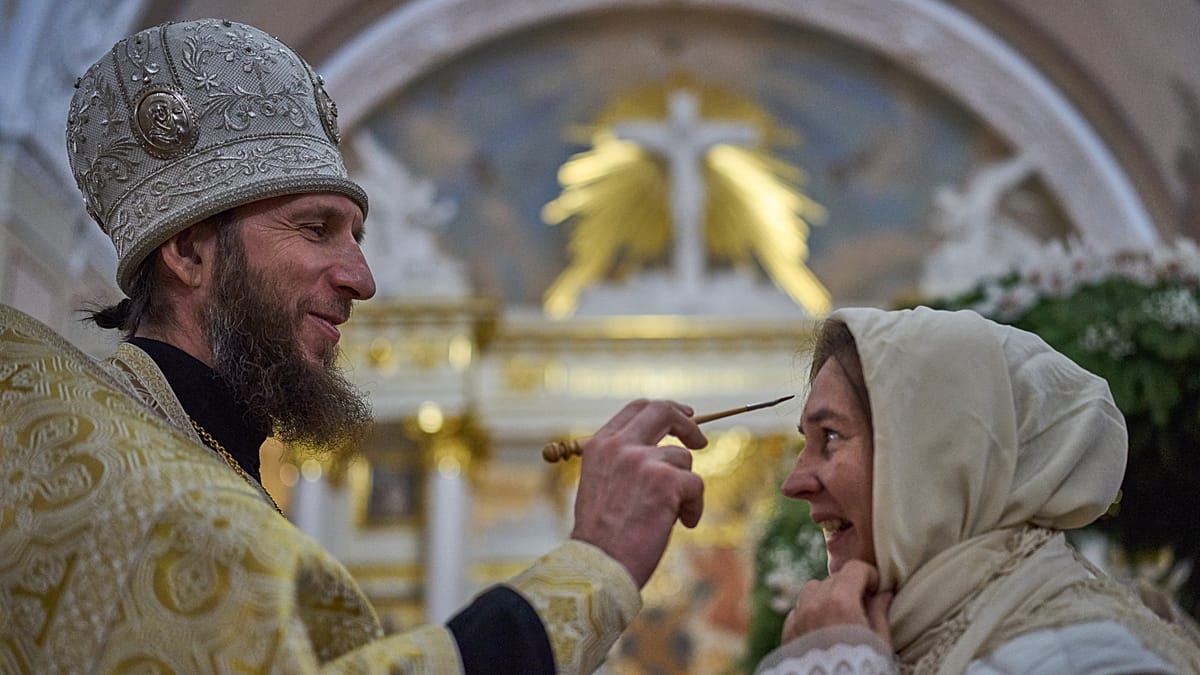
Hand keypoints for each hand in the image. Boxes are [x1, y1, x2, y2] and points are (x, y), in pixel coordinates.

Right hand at [569, 399, 706, 587]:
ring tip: (669, 515)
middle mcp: (619, 446)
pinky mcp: (666, 481)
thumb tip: (664, 449)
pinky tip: (681, 524)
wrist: (599, 566)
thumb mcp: (602, 484)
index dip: (665, 409)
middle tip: (700, 441)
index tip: (683, 416)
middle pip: (662, 411)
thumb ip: (624, 461)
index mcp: (600, 445)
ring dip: (684, 487)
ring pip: (683, 460)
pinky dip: (694, 507)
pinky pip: (696, 485)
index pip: (637, 408)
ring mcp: (642, 461)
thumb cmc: (602, 536)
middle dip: (687, 424)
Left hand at [781, 560, 891, 644]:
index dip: (869, 575)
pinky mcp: (788, 632)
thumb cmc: (860, 668)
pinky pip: (798, 609)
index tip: (876, 588)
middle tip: (863, 604)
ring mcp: (798, 617)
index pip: (854, 568)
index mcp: (840, 602)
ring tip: (840, 613)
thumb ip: (880, 612)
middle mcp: (815, 604)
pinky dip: (811, 611)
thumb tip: (884, 593)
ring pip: (812, 589)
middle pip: (834, 578)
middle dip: (851, 586)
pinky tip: (823, 628)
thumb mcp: (879, 642)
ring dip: (827, 594)